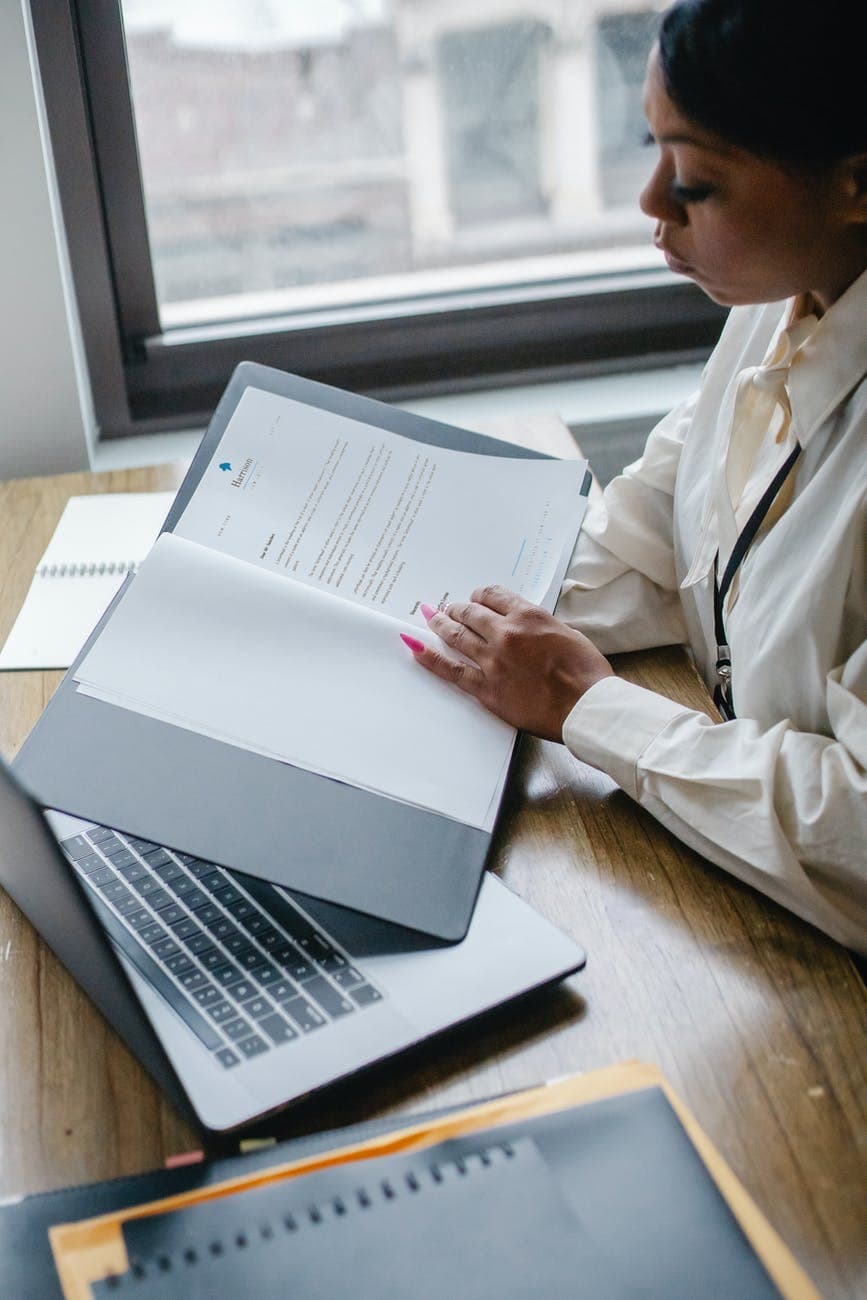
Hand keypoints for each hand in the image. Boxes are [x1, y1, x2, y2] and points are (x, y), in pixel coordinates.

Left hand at [405, 585, 613, 742]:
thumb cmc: (586, 673)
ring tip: (430, 617)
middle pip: (470, 613)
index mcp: (528, 616)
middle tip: (449, 608)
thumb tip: (527, 629)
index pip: (494, 595)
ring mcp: (492, 661)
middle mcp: (505, 634)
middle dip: (458, 608)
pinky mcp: (486, 688)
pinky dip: (430, 657)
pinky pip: (451, 670)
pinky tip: (415, 646)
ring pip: (456, 635)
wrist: (585, 706)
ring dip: (441, 624)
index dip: (481, 596)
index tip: (477, 599)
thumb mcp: (567, 634)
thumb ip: (541, 627)